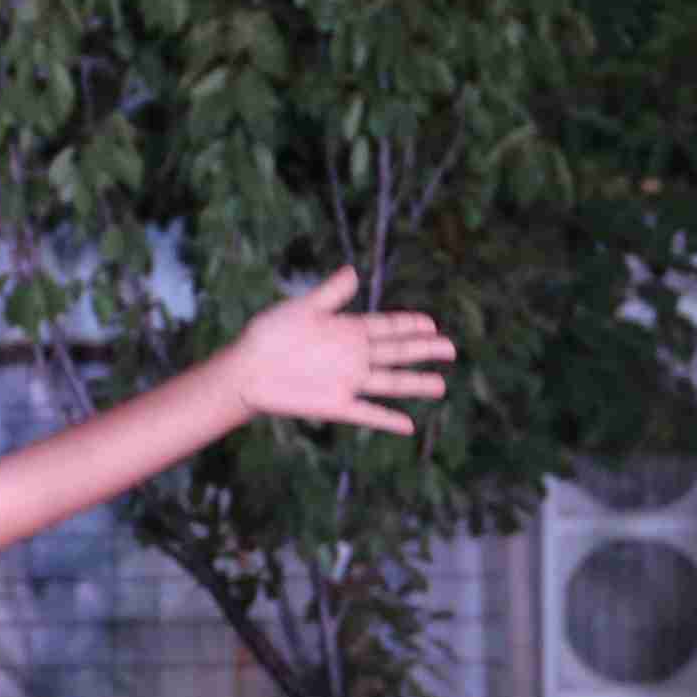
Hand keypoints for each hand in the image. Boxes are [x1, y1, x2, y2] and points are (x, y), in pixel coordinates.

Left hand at [223, 269, 456, 433]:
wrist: (246, 369)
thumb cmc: (269, 334)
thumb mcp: (302, 309)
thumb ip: (331, 294)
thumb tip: (353, 271)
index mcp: (348, 330)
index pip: (387, 327)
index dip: (410, 325)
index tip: (432, 323)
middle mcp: (353, 356)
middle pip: (396, 352)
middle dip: (423, 350)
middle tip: (451, 348)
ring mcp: (346, 382)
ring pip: (390, 382)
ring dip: (415, 384)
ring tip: (440, 386)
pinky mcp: (335, 404)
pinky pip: (367, 413)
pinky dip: (387, 419)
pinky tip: (409, 425)